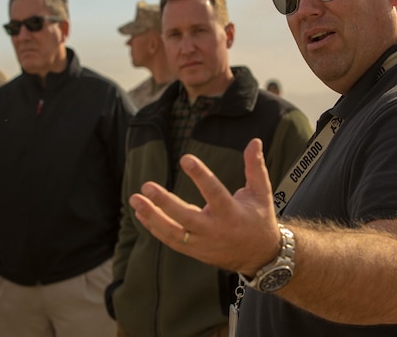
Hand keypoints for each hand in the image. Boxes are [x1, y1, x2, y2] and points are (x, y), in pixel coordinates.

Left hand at [130, 138, 280, 275]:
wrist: (260, 256)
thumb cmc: (259, 219)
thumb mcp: (261, 193)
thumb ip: (255, 167)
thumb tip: (254, 140)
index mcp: (232, 213)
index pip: (214, 192)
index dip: (200, 176)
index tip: (185, 159)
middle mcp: (215, 230)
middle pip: (186, 218)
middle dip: (165, 203)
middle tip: (146, 186)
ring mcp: (203, 243)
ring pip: (173, 233)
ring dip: (152, 217)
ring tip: (135, 200)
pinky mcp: (195, 251)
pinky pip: (171, 240)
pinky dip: (154, 228)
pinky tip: (140, 213)